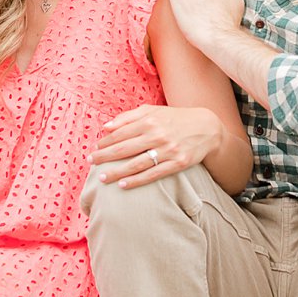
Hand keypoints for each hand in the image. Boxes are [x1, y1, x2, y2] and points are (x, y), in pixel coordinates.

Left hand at [93, 104, 221, 187]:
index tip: (95, 149)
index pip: (120, 133)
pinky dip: (136, 181)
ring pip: (136, 164)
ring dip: (116, 172)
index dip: (105, 142)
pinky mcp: (178, 163)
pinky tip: (123, 185)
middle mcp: (158, 135)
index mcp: (150, 120)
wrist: (206, 128)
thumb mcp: (153, 111)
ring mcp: (168, 150)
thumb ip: (129, 117)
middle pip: (124, 148)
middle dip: (105, 157)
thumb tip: (106, 126)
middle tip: (91, 163)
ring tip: (102, 178)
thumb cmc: (174, 119)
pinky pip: (153, 174)